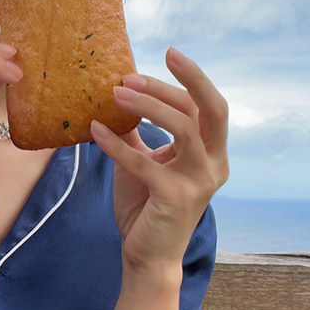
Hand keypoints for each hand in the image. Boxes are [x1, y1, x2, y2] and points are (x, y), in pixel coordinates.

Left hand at [90, 48, 228, 271]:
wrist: (148, 257)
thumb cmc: (147, 207)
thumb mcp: (146, 162)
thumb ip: (141, 133)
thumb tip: (120, 96)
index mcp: (212, 154)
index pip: (210, 106)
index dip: (193, 78)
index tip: (169, 53)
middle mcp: (214, 165)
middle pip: (209, 111)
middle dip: (183, 81)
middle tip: (142, 69)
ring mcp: (199, 182)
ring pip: (183, 128)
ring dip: (148, 106)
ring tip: (115, 93)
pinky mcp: (176, 198)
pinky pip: (143, 162)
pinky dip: (116, 144)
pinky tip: (94, 131)